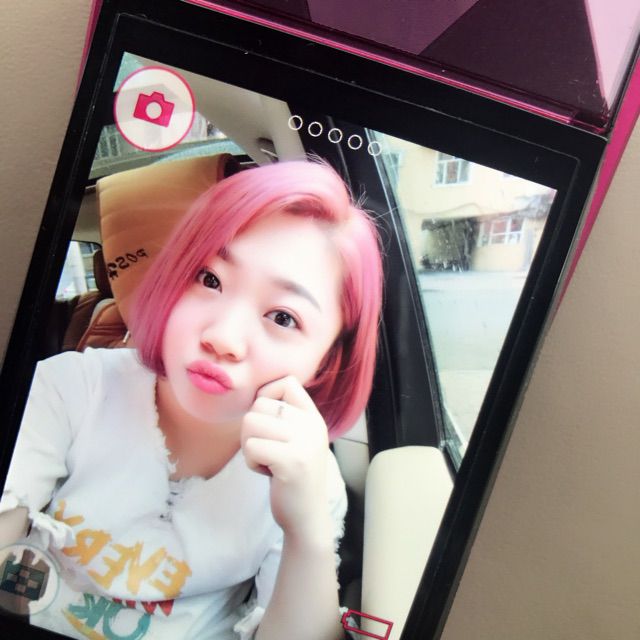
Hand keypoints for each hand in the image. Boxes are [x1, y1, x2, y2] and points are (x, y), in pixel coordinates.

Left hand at [241, 376, 330, 537]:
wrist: (307, 517)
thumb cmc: (293, 476)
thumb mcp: (298, 439)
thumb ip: (285, 416)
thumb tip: (257, 394)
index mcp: (314, 417)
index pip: (287, 382)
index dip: (267, 395)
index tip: (267, 420)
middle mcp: (312, 425)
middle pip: (260, 404)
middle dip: (252, 428)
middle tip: (266, 449)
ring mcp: (304, 443)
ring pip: (251, 422)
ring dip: (249, 445)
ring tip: (267, 460)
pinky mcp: (291, 461)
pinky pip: (251, 447)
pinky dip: (251, 461)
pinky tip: (267, 472)